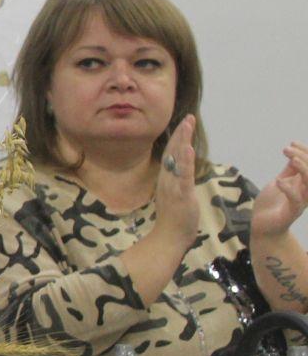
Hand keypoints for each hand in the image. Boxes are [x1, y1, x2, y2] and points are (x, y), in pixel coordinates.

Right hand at [152, 115, 201, 248]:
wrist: (169, 238)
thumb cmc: (174, 219)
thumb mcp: (174, 196)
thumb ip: (176, 182)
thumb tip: (180, 172)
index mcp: (167, 179)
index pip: (171, 154)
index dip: (178, 138)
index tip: (185, 123)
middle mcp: (167, 179)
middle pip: (172, 152)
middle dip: (181, 134)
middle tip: (188, 117)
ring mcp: (173, 186)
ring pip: (177, 159)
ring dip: (182, 141)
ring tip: (187, 125)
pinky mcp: (181, 194)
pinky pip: (183, 176)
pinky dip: (184, 161)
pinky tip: (187, 149)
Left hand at [250, 141, 307, 239]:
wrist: (261, 226)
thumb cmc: (271, 204)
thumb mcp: (280, 182)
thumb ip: (289, 172)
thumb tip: (296, 155)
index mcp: (304, 184)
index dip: (306, 153)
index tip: (292, 143)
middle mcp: (306, 192)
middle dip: (305, 157)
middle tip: (287, 149)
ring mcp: (300, 203)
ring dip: (304, 170)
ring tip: (292, 159)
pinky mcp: (291, 213)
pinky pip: (296, 200)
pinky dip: (289, 189)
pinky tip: (278, 181)